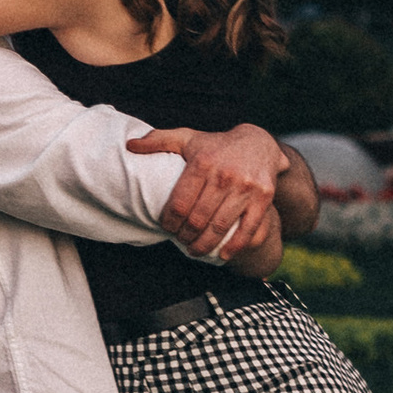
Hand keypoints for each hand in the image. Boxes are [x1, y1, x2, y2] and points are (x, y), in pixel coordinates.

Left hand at [128, 120, 286, 261]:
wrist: (259, 143)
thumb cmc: (216, 145)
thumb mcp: (188, 138)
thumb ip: (158, 140)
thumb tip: (129, 145)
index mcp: (203, 162)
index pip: (179, 203)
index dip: (169, 222)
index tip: (166, 227)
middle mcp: (224, 175)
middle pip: (198, 219)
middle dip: (185, 236)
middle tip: (181, 241)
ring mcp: (245, 188)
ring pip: (220, 228)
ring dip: (204, 245)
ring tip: (195, 250)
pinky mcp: (263, 199)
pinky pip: (247, 230)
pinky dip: (234, 246)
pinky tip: (223, 254)